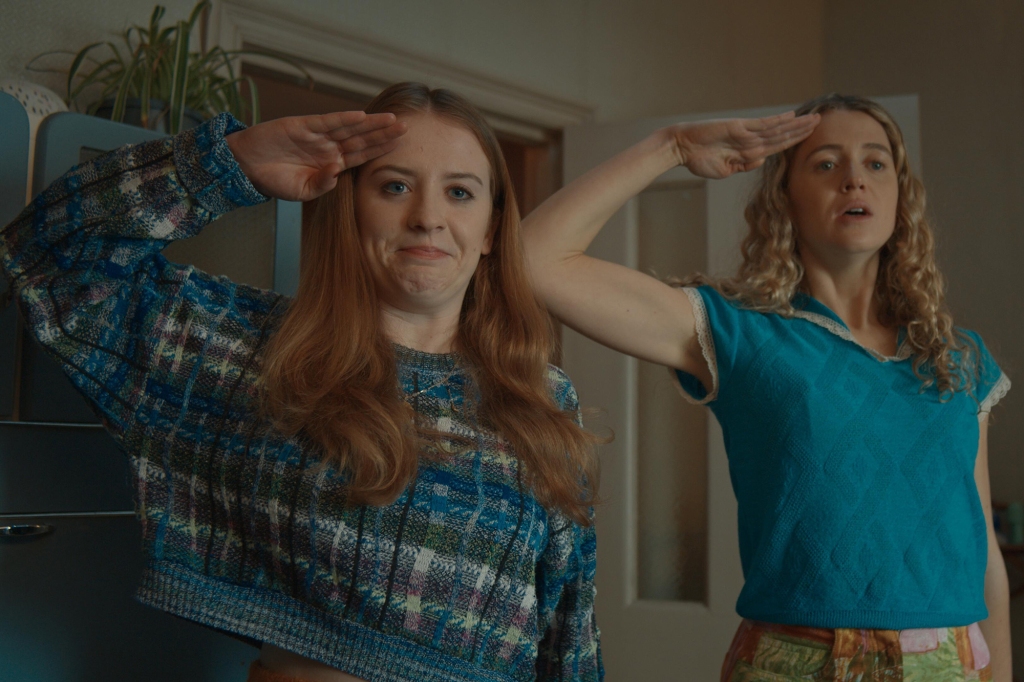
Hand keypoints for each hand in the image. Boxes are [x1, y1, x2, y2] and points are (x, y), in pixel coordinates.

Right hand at [225, 111, 406, 200]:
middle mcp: (329, 147)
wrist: (247, 167)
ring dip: (370, 124)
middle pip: (362, 140)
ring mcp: (317, 136)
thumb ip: (322, 184)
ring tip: (391, 120)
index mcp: (332, 164)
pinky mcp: (303, 125)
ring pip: (349, 128)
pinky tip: (361, 117)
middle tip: (406, 129)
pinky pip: (327, 122)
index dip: (381, 150)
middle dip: (384, 134)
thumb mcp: (302, 191)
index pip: (362, 156)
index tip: (401, 147)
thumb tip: (337, 174)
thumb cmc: (275, 181)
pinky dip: (343, 119)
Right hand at [669, 111, 818, 178]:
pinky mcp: (738, 127)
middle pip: (782, 135)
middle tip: (821, 121)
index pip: (777, 146)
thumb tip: (762, 160)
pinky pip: (763, 125)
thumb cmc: (698, 160)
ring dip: (796, 125)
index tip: (809, 138)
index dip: (794, 142)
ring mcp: (745, 133)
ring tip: (814, 119)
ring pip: (777, 130)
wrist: (682, 148)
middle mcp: (750, 141)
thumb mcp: (724, 170)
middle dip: (802, 129)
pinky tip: (792, 116)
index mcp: (748, 152)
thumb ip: (743, 166)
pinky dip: (778, 121)